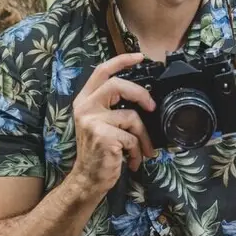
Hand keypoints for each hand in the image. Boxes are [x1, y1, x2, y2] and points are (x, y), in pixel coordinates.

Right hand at [69, 53, 156, 197]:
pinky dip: (138, 151)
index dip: (121, 60)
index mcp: (85, 100)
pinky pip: (131, 137)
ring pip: (131, 117)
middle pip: (117, 86)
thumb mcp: (100, 123)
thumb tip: (143, 98)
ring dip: (143, 136)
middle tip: (151, 107)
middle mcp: (85, 107)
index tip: (139, 56)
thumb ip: (113, 107)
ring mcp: (92, 121)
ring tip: (144, 150)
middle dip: (140, 94)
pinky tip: (133, 161)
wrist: (87, 179)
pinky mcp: (102, 136)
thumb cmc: (100, 152)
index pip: (102, 71)